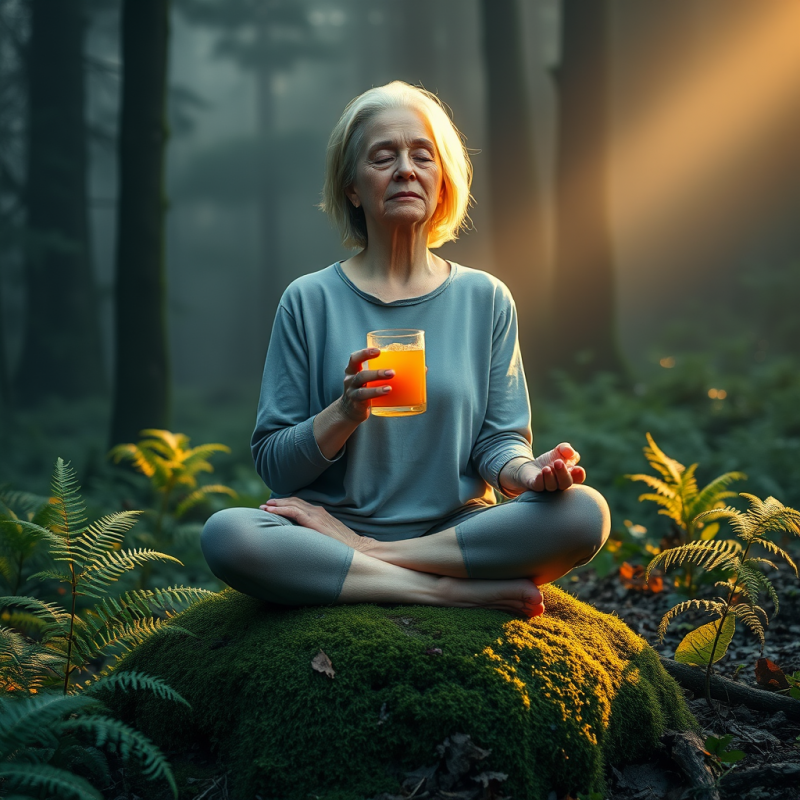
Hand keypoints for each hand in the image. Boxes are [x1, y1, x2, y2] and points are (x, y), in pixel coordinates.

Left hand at [260, 497, 376, 553]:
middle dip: (278, 503)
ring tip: (264, 506)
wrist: (358, 547)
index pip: (299, 505)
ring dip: (276, 505)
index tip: (272, 507)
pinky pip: (293, 512)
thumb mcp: (327, 537)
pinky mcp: (314, 521)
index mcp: (320, 514)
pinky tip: (271, 511)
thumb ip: (316, 534)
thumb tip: (305, 541)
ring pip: (292, 504)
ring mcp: (316, 515)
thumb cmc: (344, 547)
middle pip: (293, 502)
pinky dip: (281, 509)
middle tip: (264, 505)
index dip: (285, 504)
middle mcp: (317, 511)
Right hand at [338, 347, 394, 423]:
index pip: (355, 359)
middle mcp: (350, 381)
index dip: (364, 354)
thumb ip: (382, 371)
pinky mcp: (357, 405)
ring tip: (389, 388)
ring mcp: (352, 394)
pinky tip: (385, 394)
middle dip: (377, 374)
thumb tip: (417, 366)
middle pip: (361, 375)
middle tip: (392, 372)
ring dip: (377, 389)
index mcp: (352, 371)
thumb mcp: (367, 378)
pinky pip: (365, 400)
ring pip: (362, 390)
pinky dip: (375, 396)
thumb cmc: (364, 390)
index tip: (378, 351)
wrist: (349, 411)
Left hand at [500, 443, 585, 493]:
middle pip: (566, 483)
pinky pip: (538, 485)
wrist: (531, 465)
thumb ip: (566, 448)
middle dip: (563, 473)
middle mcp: (560, 483)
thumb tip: (570, 452)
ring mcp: (547, 486)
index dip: (579, 474)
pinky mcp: (535, 485)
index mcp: (570, 475)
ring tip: (546, 468)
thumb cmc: (550, 460)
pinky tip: (540, 473)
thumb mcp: (559, 450)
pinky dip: (540, 480)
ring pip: (552, 486)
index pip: (578, 477)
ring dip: (550, 477)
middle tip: (558, 462)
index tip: (578, 469)